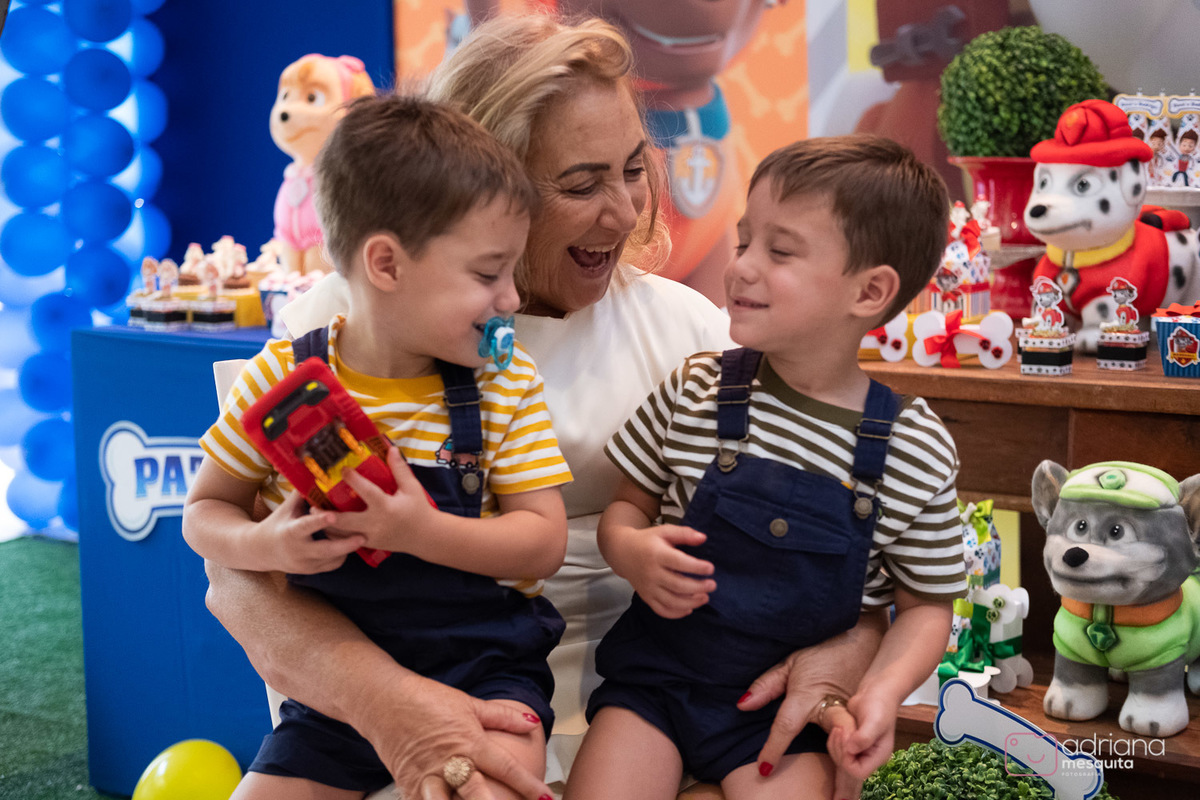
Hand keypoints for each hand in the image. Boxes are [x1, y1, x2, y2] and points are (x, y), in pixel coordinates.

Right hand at [253, 490, 363, 573]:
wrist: (261, 551)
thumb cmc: (278, 523)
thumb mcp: (286, 508)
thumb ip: (302, 494)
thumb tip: (314, 471)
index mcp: (291, 531)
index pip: (306, 526)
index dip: (320, 522)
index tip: (334, 516)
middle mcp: (298, 550)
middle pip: (325, 550)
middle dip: (345, 544)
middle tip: (363, 536)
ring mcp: (305, 564)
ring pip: (332, 559)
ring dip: (347, 548)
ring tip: (363, 536)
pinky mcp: (311, 571)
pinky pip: (332, 565)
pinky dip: (342, 555)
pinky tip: (350, 544)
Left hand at [325, 446, 438, 551]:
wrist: (425, 537)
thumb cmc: (419, 510)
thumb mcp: (412, 488)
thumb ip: (400, 469)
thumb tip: (391, 448)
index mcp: (386, 507)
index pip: (366, 492)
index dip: (353, 479)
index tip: (342, 469)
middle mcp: (375, 523)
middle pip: (344, 520)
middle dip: (326, 514)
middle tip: (312, 505)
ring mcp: (370, 536)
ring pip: (342, 535)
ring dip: (326, 526)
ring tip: (314, 515)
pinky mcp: (368, 545)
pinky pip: (347, 541)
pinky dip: (336, 534)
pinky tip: (326, 526)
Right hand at [359, 673, 551, 799]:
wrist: (384, 700)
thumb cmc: (427, 699)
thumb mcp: (469, 704)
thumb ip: (503, 717)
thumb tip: (532, 721)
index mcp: (470, 743)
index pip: (506, 768)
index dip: (528, 785)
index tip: (546, 797)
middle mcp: (451, 764)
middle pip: (476, 795)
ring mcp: (428, 778)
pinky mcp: (408, 786)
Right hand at [624, 524, 715, 618]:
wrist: (622, 552)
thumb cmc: (647, 541)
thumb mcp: (664, 531)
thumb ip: (684, 533)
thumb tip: (703, 538)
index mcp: (656, 554)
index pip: (679, 563)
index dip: (697, 567)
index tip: (710, 568)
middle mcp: (651, 573)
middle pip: (678, 585)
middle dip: (698, 587)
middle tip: (712, 585)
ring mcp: (648, 587)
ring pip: (671, 601)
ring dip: (692, 602)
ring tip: (705, 597)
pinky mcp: (646, 597)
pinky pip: (662, 610)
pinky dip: (677, 613)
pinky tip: (689, 608)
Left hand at [736, 610, 887, 781]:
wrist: (864, 638)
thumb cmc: (823, 650)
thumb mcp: (791, 661)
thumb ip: (767, 685)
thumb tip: (742, 704)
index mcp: (808, 695)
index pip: (786, 725)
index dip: (773, 748)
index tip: (763, 769)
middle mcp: (833, 709)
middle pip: (837, 745)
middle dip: (837, 772)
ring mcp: (854, 715)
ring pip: (857, 752)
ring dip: (852, 778)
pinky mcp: (868, 719)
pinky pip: (866, 747)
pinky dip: (861, 766)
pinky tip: (855, 788)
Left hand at [837, 687, 898, 781]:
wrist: (876, 691)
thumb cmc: (879, 705)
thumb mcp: (874, 721)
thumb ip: (864, 737)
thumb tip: (851, 750)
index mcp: (878, 756)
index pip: (858, 772)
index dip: (846, 759)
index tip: (846, 739)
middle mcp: (870, 756)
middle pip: (846, 767)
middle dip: (839, 749)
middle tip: (841, 730)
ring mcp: (860, 750)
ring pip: (839, 759)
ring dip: (835, 743)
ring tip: (841, 727)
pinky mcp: (851, 742)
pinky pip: (837, 749)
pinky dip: (833, 740)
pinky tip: (839, 727)